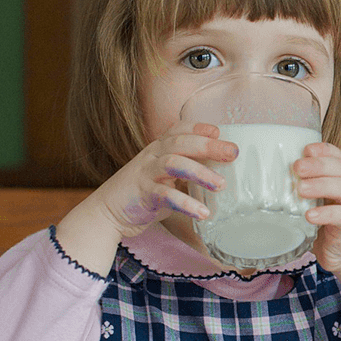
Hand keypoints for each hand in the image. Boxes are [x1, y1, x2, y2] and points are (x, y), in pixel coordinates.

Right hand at [90, 121, 235, 237]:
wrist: (107, 211)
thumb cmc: (143, 192)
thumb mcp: (165, 176)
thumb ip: (187, 170)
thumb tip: (224, 173)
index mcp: (159, 149)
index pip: (177, 129)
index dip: (197, 127)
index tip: (218, 131)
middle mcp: (152, 156)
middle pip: (180, 142)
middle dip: (208, 146)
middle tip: (233, 153)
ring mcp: (146, 173)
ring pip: (174, 164)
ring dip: (200, 173)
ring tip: (221, 185)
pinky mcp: (143, 195)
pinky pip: (166, 196)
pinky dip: (186, 203)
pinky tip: (203, 213)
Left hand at [295, 142, 340, 272]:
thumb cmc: (323, 224)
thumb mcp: (312, 202)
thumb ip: (300, 188)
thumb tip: (264, 178)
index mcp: (340, 177)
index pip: (336, 155)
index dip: (323, 149)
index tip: (305, 150)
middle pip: (340, 167)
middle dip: (318, 165)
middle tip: (297, 167)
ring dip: (321, 185)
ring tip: (301, 189)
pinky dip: (326, 214)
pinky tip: (310, 215)